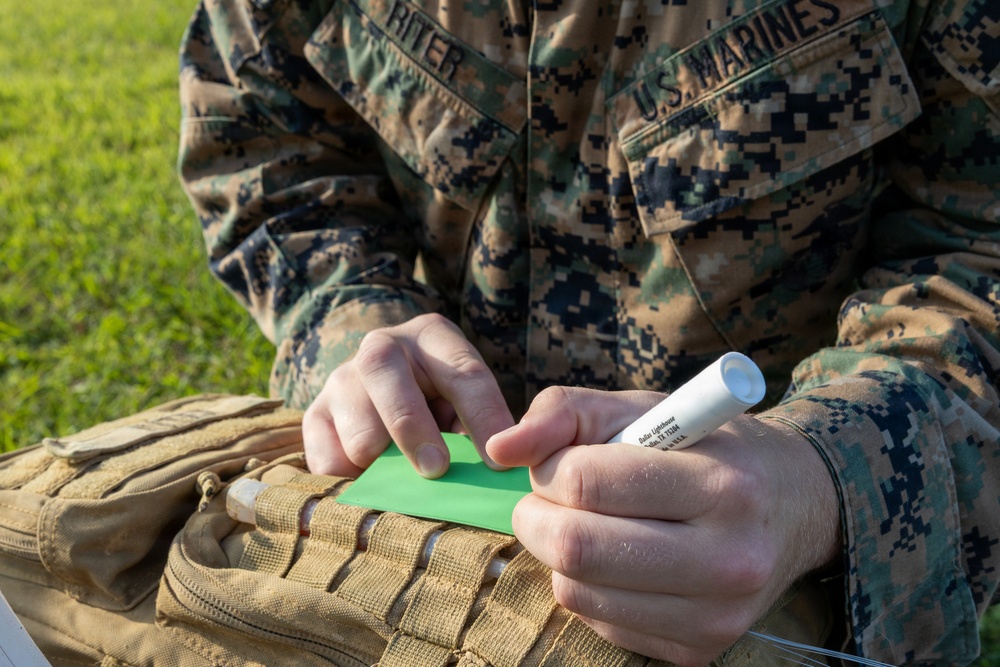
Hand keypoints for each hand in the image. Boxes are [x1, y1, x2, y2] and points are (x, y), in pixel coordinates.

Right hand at [302, 313, 514, 477]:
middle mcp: (381, 347)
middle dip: (415, 431)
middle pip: (393, 385)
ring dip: (383, 466)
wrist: (379, 389)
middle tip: (436, 469)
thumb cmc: (439, 401)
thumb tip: (490, 475)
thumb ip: (475, 427)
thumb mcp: (463, 399)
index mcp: (433, 336)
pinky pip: (329, 463)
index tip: (498, 463)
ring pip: (360, 436)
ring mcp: (341, 379)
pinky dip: (353, 482)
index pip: (465, 374)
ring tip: (402, 478)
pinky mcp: (314, 415)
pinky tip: (372, 481)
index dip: (484, 419)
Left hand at [486, 387, 840, 665]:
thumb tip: (499, 448)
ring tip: (587, 522)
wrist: (795, 507)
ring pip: (577, 591)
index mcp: (721, 486)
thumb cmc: (708, 446)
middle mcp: (728, 560)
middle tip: (549, 498)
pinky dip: (587, 586)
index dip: (550, 468)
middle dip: (537, 517)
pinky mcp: (699, 650)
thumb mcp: (644, 407)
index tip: (559, 462)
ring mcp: (717, 616)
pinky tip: (617, 557)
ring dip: (558, 553)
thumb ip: (565, 412)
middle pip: (576, 548)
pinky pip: (599, 622)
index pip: (587, 483)